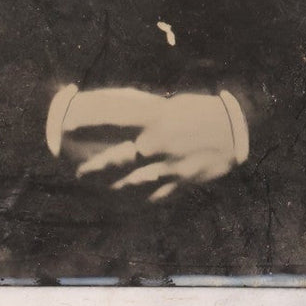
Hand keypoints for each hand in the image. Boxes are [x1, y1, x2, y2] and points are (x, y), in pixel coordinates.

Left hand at [60, 88, 246, 201]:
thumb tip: (123, 115)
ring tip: (98, 188)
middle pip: (117, 158)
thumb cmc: (205, 112)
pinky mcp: (180, 181)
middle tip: (80, 170)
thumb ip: (150, 113)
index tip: (67, 125)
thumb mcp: (175, 105)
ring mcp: (169, 165)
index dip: (89, 120)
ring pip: (131, 182)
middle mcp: (159, 142)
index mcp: (158, 117)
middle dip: (95, 166)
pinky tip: (129, 200)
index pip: (115, 116)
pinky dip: (139, 198)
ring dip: (112, 186)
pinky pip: (154, 194)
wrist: (238, 132)